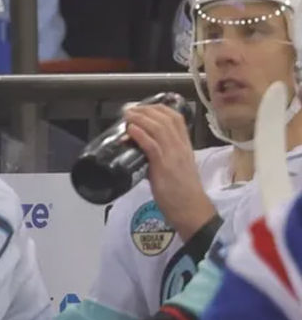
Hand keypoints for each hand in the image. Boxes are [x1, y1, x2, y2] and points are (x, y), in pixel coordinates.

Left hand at [124, 104, 215, 241]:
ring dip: (140, 118)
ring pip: (158, 128)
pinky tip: (130, 130)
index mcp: (185, 147)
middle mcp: (181, 147)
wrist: (192, 211)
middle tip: (130, 109)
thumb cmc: (182, 193)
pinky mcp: (164, 166)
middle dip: (145, 110)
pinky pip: (151, 145)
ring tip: (127, 115)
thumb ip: (160, 158)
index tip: (143, 108)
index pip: (176, 119)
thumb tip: (140, 152)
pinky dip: (139, 134)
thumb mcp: (175, 169)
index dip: (158, 109)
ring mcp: (173, 155)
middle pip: (165, 118)